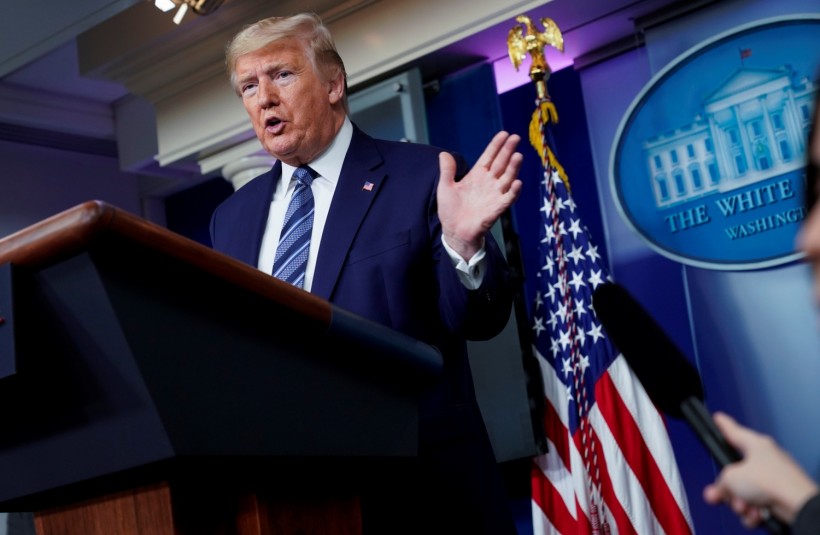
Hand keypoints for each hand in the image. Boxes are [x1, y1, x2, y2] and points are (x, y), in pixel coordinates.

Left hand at [437, 131, 522, 259]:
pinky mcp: (497, 208)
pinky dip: (513, 191)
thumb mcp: (445, 187)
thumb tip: (443, 153)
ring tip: (518, 155)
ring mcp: (494, 194)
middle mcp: (488, 182)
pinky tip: (516, 183)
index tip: (504, 134)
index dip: (496, 145)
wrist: (454, 231)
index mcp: (476, 175)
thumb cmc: (450, 210)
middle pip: (500, 163)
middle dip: (508, 151)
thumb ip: (447, 171)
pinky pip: (507, 198)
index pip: (489, 157)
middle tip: (516, 137)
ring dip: (513, 168)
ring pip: (507, 178)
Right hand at [702, 412, 818, 526]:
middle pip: (736, 472)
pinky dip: (754, 511)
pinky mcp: (781, 495)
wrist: (797, 505)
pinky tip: (755, 514)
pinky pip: (758, 503)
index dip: (723, 425)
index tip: (718, 418)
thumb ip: (720, 482)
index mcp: (756, 445)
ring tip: (744, 507)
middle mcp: (766, 458)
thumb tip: (718, 491)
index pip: (734, 431)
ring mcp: (775, 477)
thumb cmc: (772, 482)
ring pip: (746, 490)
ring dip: (741, 502)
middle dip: (728, 488)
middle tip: (719, 494)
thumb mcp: (731, 478)